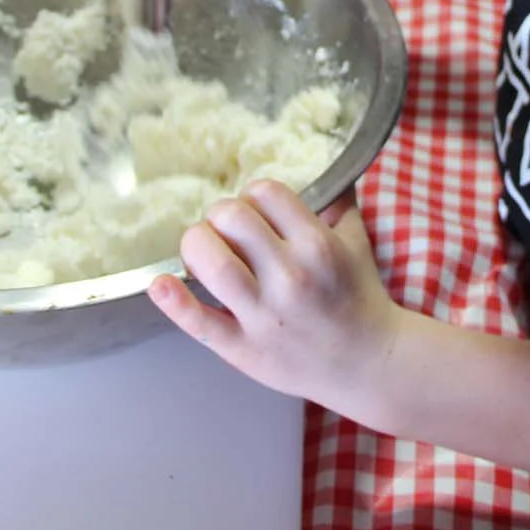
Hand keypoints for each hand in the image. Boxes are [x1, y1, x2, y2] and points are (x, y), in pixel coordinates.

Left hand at [150, 184, 400, 407]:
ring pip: (210, 262)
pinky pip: (200, 322)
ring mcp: (265, 315)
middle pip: (231, 218)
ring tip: (204, 254)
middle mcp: (290, 276)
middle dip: (220, 217)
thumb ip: (339, 202)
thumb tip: (329, 166)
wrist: (370, 363)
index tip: (253, 212)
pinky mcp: (245, 349)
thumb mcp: (357, 243)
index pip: (264, 192)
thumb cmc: (359, 298)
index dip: (252, 196)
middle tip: (226, 233)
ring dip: (197, 247)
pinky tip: (160, 286)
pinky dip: (174, 302)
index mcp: (318, 245)